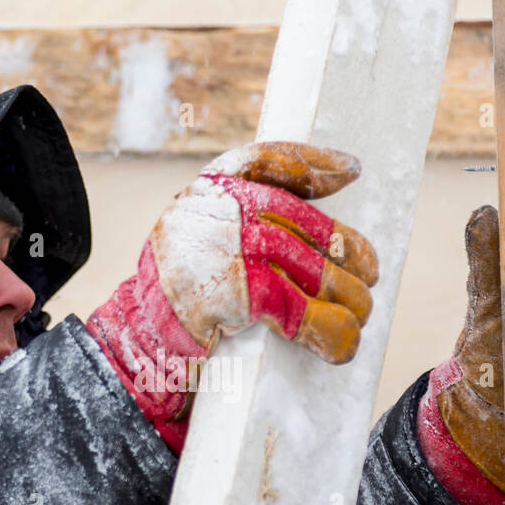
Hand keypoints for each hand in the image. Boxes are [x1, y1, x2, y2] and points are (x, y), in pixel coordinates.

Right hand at [87, 141, 378, 452]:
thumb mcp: (201, 239)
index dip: (314, 162)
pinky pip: (299, 309)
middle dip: (346, 252)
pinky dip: (328, 329)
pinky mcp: (234, 292)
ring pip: (311, 267)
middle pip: (304, 224)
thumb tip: (329, 198)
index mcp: (207, 190)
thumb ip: (244, 218)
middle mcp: (216, 209)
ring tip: (359, 315)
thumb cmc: (181, 297)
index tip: (353, 171)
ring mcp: (226, 247)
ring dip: (346, 297)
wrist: (137, 344)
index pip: (267, 159)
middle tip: (367, 276)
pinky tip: (342, 342)